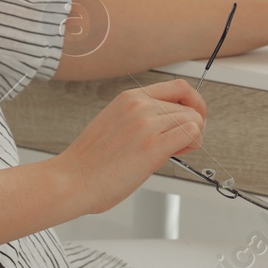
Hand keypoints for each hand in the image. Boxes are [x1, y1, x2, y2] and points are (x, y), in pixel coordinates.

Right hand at [56, 79, 207, 215]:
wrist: (72, 180)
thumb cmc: (89, 161)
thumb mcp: (114, 122)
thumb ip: (139, 117)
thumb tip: (165, 123)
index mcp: (130, 98)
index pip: (178, 87)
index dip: (192, 102)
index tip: (193, 115)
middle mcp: (139, 106)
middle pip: (189, 104)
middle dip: (194, 123)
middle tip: (184, 140)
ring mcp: (146, 124)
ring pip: (194, 119)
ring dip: (194, 137)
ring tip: (177, 150)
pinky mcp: (152, 145)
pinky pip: (192, 134)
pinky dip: (193, 144)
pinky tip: (178, 154)